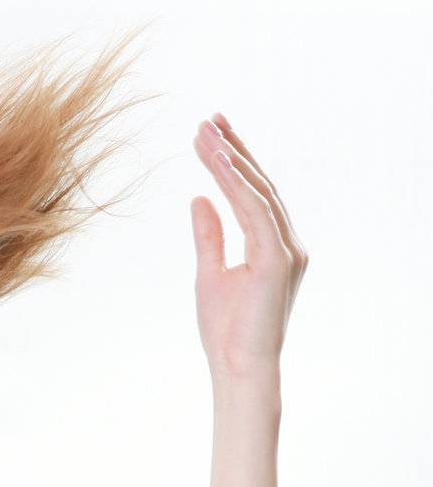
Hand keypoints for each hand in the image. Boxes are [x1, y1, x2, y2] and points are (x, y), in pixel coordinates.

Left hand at [190, 114, 306, 382]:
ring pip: (258, 193)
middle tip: (208, 119)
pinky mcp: (278, 261)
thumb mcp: (210, 272)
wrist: (237, 366)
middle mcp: (288, 243)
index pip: (254, 194)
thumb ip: (209, 235)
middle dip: (234, 150)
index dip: (234, 161)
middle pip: (260, 186)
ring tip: (205, 133)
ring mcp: (287, 251)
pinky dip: (236, 185)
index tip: (211, 132)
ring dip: (231, 160)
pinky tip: (218, 162)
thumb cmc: (225, 329)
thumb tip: (198, 198)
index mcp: (275, 246)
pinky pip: (255, 213)